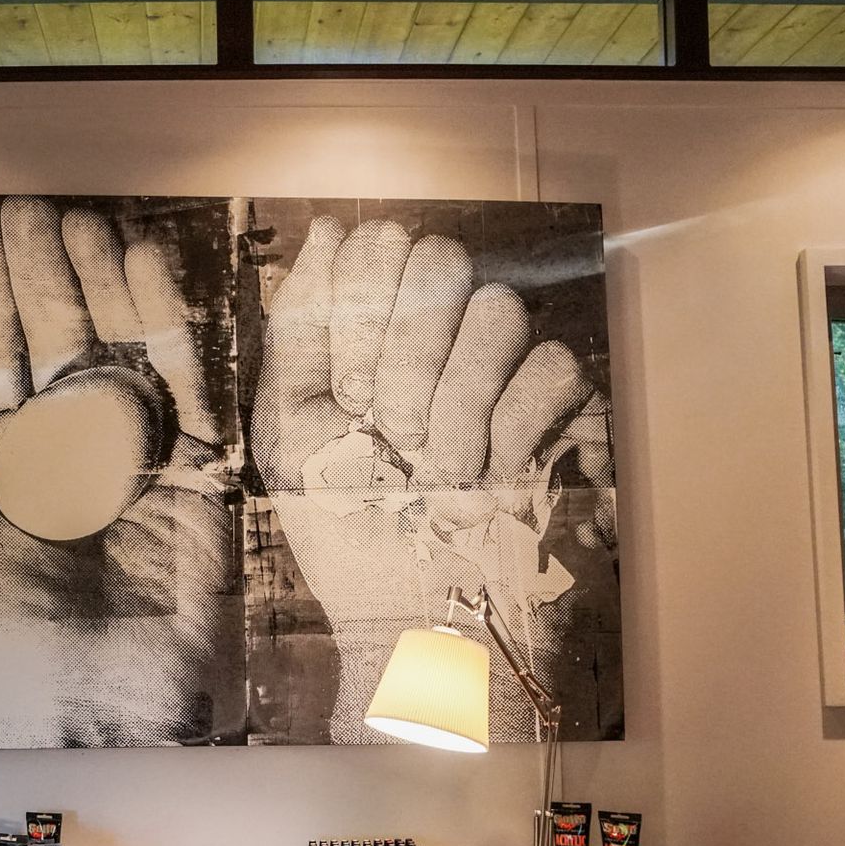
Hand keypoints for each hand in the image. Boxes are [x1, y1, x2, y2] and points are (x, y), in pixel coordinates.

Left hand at [0, 197, 237, 747]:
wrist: (80, 699)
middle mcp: (62, 457)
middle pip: (55, 343)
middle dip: (40, 276)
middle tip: (30, 208)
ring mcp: (129, 462)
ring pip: (116, 349)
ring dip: (99, 283)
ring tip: (80, 222)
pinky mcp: (192, 474)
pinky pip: (181, 384)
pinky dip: (164, 322)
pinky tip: (142, 264)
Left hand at [252, 216, 615, 741]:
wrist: (403, 617)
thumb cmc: (339, 526)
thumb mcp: (286, 427)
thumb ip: (299, 326)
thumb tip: (330, 228)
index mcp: (373, 324)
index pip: (382, 243)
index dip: (363, 307)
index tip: (345, 395)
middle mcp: (441, 332)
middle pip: (444, 261)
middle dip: (405, 355)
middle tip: (387, 432)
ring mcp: (502, 368)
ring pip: (499, 310)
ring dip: (454, 404)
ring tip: (433, 472)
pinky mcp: (558, 412)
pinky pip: (554, 367)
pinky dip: (511, 429)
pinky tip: (485, 477)